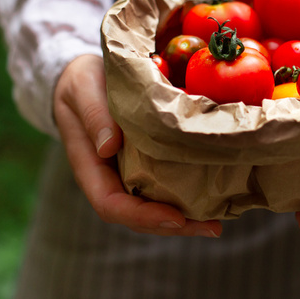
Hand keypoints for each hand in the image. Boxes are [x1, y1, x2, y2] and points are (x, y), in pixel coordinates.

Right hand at [53, 54, 221, 236]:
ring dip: (184, 218)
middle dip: (172, 225)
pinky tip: (213, 194)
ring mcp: (127, 171)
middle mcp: (109, 175)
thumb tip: (109, 148)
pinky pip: (164, 184)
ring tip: (217, 221)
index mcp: (89, 164)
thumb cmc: (82, 79)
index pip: (110, 203)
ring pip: (153, 205)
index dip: (141, 216)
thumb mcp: (83, 88)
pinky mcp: (145, 161)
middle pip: (137, 214)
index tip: (174, 216)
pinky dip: (186, 194)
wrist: (85, 72)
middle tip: (212, 227)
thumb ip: (94, 115)